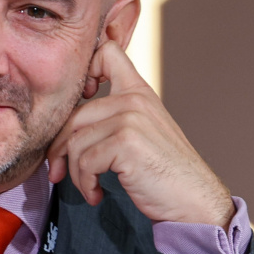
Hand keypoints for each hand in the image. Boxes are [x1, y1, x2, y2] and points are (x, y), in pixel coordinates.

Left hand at [48, 41, 233, 228]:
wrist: (194, 200)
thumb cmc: (167, 174)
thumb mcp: (144, 133)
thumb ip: (116, 118)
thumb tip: (67, 131)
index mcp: (139, 92)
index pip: (107, 52)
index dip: (86, 70)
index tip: (82, 104)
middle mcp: (134, 100)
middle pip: (74, 115)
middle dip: (59, 149)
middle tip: (58, 173)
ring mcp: (130, 119)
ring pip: (75, 142)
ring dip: (76, 174)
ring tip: (90, 188)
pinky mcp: (125, 143)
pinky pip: (84, 162)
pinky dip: (85, 184)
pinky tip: (96, 195)